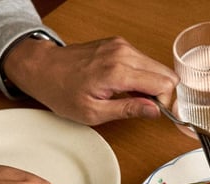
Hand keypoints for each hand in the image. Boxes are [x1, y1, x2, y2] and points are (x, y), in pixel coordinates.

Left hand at [3, 36, 178, 124]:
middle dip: (161, 93)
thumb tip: (154, 110)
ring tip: (130, 96)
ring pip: (157, 67)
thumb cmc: (63, 92)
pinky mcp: (119, 44)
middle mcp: (122, 53)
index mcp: (117, 72)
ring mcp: (121, 46)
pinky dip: (141, 74)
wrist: (44, 68)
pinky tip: (125, 84)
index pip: (163, 84)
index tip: (153, 112)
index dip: (164, 102)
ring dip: (151, 84)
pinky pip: (144, 61)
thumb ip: (128, 110)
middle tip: (144, 106)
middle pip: (165, 74)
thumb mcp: (94, 112)